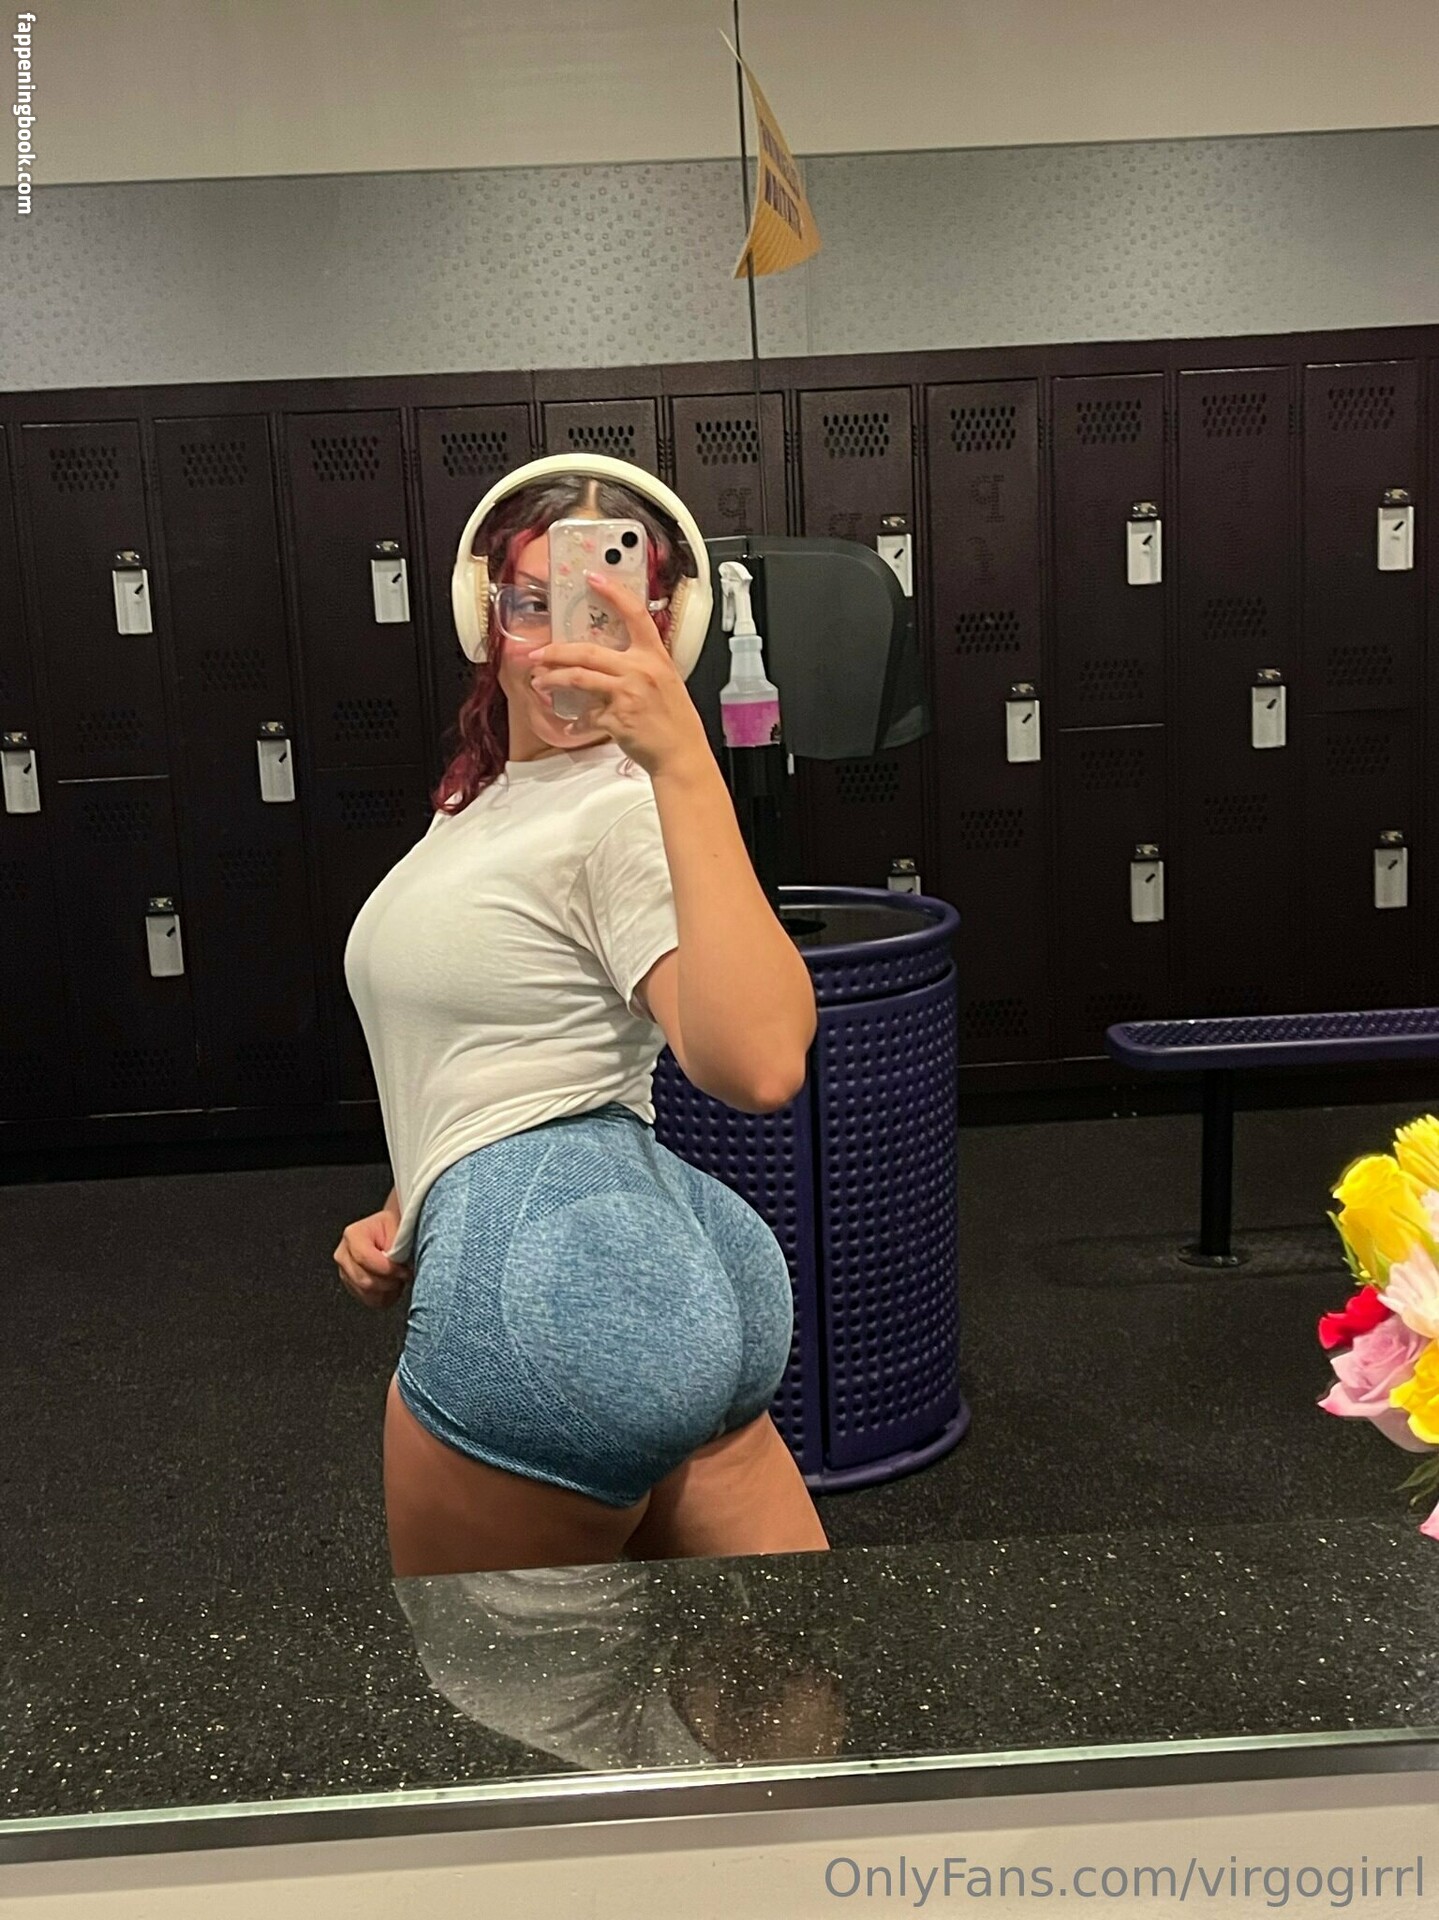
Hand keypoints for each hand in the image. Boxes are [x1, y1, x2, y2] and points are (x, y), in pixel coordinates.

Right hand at [333, 1210, 411, 1310]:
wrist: (390, 1232)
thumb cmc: (395, 1227)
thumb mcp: (399, 1227)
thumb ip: (396, 1244)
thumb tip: (395, 1261)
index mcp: (352, 1235)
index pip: (365, 1259)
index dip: (388, 1269)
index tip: (404, 1271)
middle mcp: (343, 1254)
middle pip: (364, 1280)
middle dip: (389, 1282)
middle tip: (404, 1275)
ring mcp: (345, 1271)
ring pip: (366, 1293)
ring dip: (387, 1290)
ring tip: (399, 1278)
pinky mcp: (351, 1284)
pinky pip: (367, 1299)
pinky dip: (384, 1297)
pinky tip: (392, 1285)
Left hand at [529, 571, 710, 777]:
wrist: (681, 753)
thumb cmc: (674, 719)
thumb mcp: (665, 680)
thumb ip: (641, 664)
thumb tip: (611, 657)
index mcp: (655, 656)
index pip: (635, 614)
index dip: (613, 593)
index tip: (593, 578)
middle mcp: (640, 670)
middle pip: (587, 651)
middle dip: (556, 651)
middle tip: (538, 654)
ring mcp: (626, 694)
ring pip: (577, 678)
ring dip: (552, 679)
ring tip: (539, 682)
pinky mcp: (615, 719)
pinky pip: (586, 714)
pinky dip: (576, 720)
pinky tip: (572, 723)